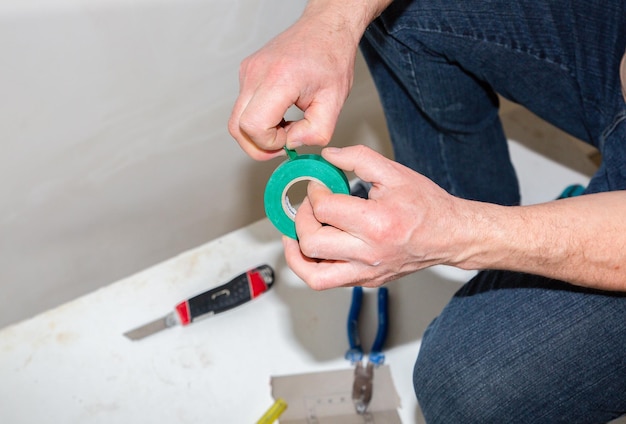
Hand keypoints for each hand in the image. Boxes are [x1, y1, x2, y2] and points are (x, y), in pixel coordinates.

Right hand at [228, 11, 358, 159]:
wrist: (325, 28)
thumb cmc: (332, 58)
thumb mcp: (335, 102)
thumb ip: (316, 131)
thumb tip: (293, 144)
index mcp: (279, 79)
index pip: (253, 126)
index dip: (269, 142)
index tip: (289, 139)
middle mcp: (257, 73)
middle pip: (236, 127)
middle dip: (258, 145)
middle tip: (282, 143)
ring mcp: (248, 72)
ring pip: (237, 119)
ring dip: (259, 132)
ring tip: (285, 126)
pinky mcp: (246, 73)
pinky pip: (243, 107)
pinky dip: (258, 118)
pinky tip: (280, 113)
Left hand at [283, 145, 468, 288]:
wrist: (450, 236)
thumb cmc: (426, 206)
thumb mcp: (394, 172)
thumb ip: (357, 158)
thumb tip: (327, 156)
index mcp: (377, 223)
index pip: (324, 210)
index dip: (314, 193)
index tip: (319, 186)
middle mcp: (370, 253)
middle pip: (312, 244)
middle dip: (301, 220)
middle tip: (309, 207)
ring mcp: (367, 272)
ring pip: (314, 275)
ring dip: (296, 254)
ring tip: (295, 237)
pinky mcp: (367, 281)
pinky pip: (328, 281)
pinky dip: (313, 265)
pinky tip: (314, 248)